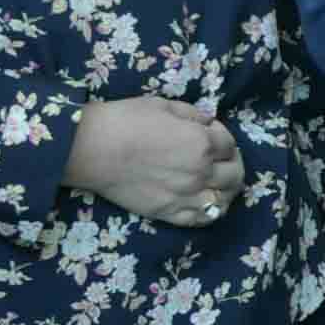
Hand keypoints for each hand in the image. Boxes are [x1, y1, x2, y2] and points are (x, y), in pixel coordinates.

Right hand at [64, 97, 241, 226]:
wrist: (91, 149)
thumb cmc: (125, 120)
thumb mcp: (165, 105)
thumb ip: (193, 115)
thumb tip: (207, 123)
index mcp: (202, 143)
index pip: (229, 144)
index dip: (222, 137)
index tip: (212, 134)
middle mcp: (200, 171)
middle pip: (233, 174)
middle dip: (232, 164)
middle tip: (223, 161)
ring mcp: (185, 195)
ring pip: (223, 199)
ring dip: (226, 190)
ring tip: (220, 185)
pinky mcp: (168, 212)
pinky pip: (200, 219)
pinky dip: (209, 211)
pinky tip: (207, 203)